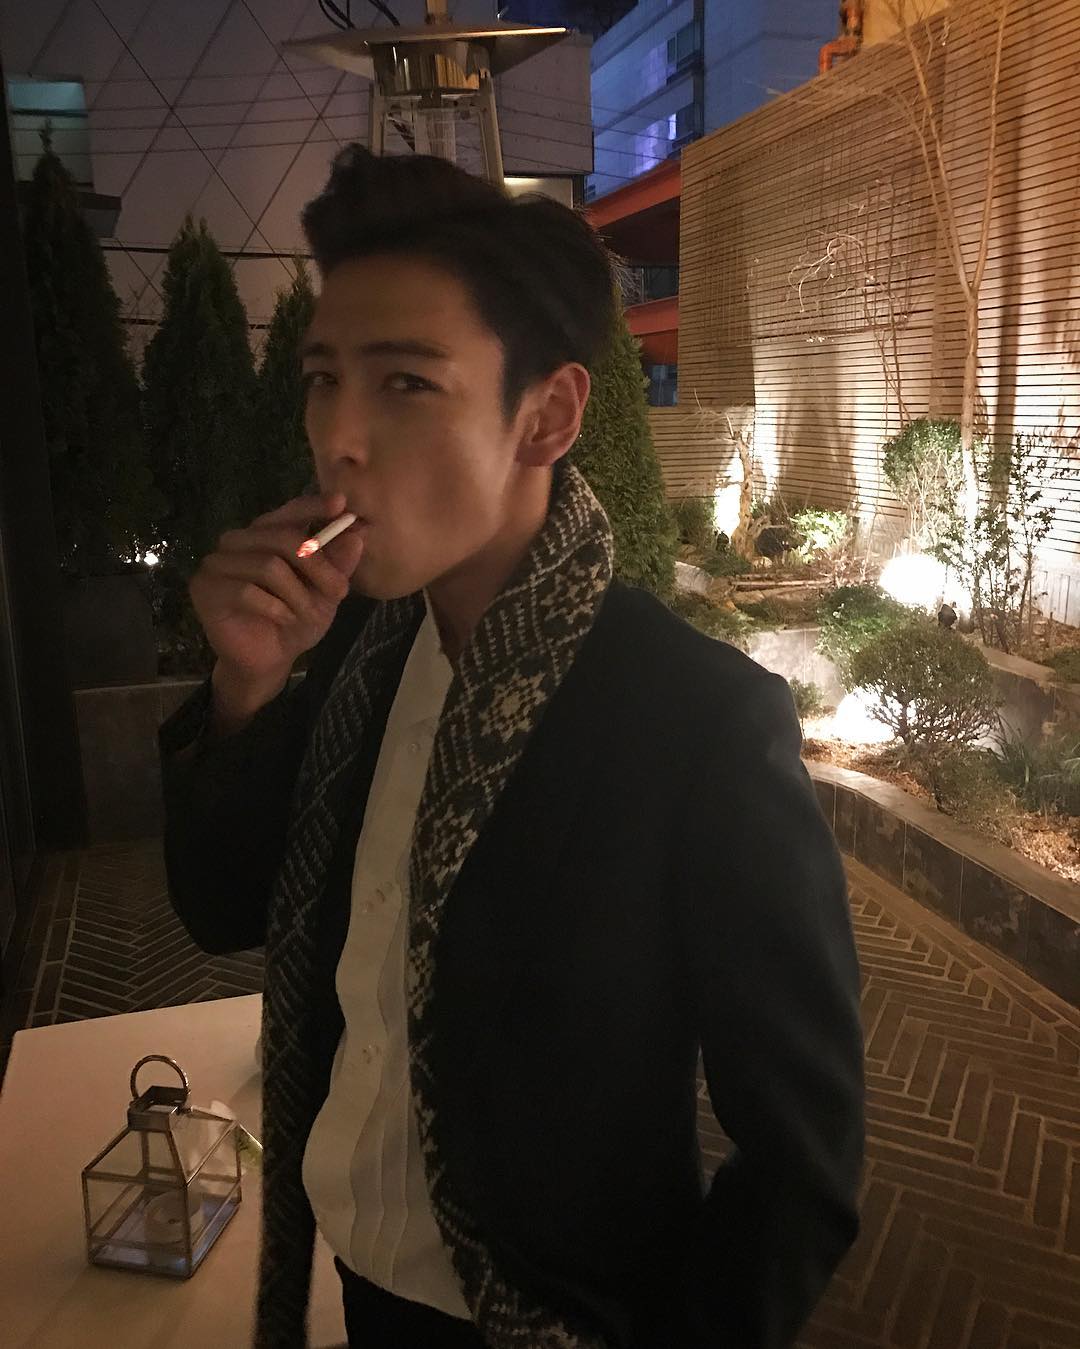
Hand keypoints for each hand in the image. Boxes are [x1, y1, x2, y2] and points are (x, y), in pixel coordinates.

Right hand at [190, 493, 364, 727]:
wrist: (269, 660)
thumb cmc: (294, 620)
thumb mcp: (325, 593)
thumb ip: (338, 565)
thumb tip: (355, 536)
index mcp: (265, 534)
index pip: (289, 512)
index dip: (314, 506)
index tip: (341, 504)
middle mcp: (238, 541)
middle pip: (281, 537)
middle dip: (318, 566)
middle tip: (341, 591)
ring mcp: (217, 563)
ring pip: (268, 566)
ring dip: (297, 595)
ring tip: (308, 615)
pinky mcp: (204, 589)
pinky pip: (247, 591)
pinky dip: (275, 608)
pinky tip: (284, 620)